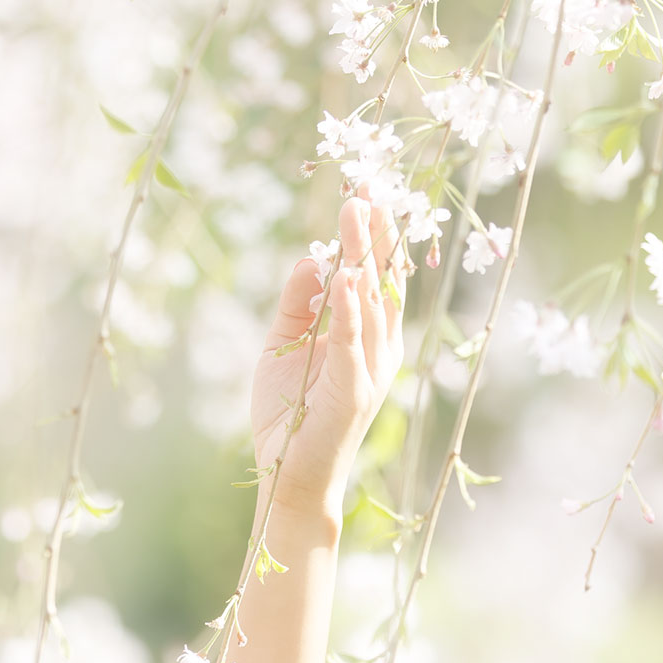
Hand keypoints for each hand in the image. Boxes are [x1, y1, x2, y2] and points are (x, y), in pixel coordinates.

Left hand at [249, 196, 403, 517]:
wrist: (289, 479)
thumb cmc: (289, 416)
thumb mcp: (283, 346)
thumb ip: (297, 305)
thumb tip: (307, 260)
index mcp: (365, 337)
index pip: (373, 276)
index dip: (371, 234)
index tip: (363, 188)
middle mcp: (377, 349)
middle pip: (379, 277)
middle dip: (373, 230)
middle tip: (366, 182)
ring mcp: (371, 370)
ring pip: (371, 300)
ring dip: (362, 253)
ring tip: (357, 210)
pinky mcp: (354, 392)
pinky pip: (351, 341)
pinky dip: (349, 308)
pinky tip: (345, 274)